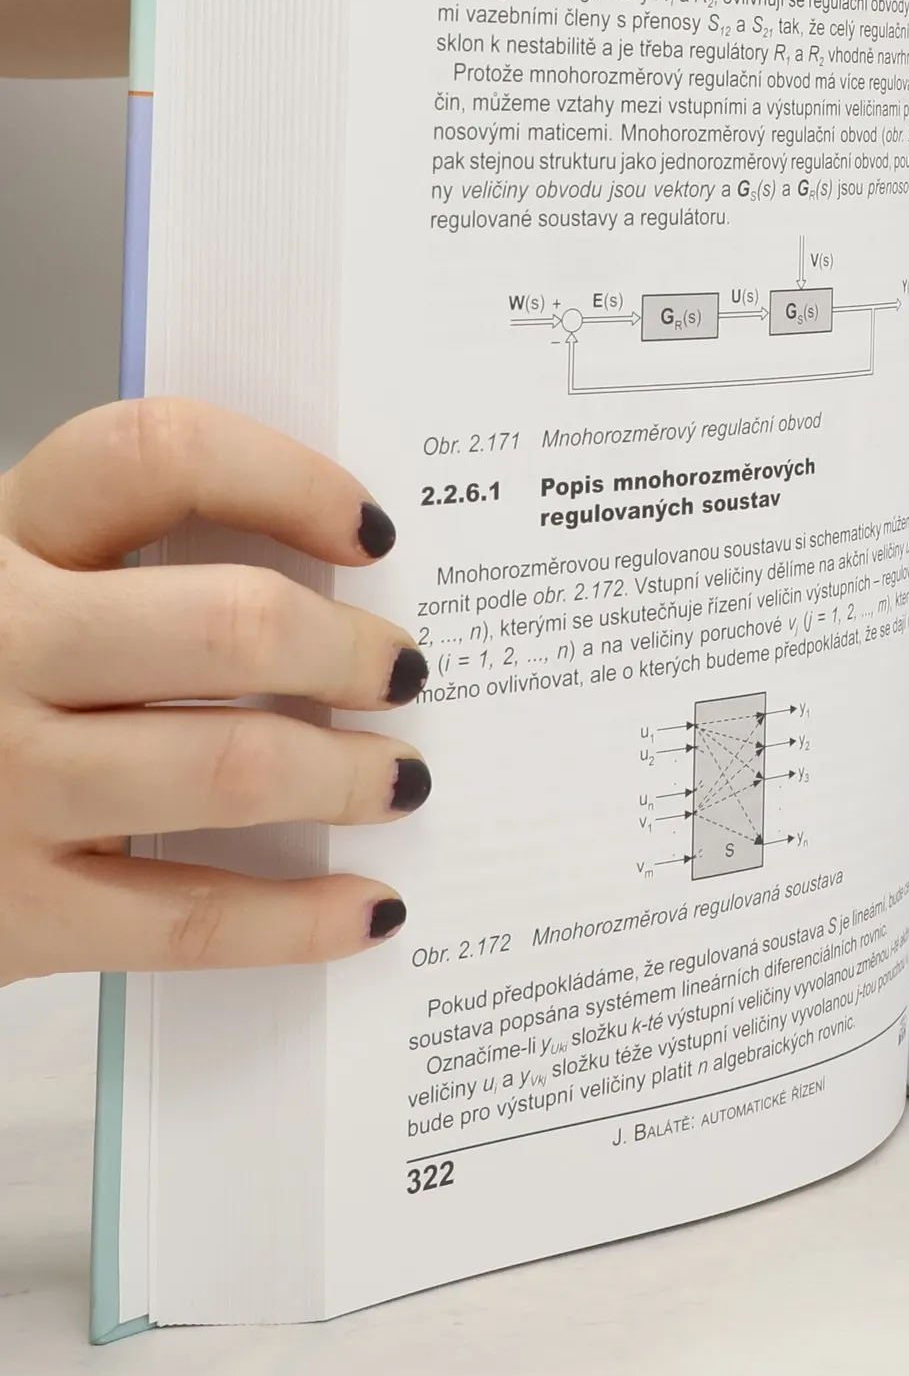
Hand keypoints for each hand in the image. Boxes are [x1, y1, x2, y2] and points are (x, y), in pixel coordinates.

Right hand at [0, 400, 429, 984]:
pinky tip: (369, 908)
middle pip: (229, 622)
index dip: (287, 480)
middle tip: (402, 671)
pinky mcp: (9, 911)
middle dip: (349, 650)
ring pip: (233, 766)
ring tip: (400, 779)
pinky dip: (303, 918)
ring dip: (349, 776)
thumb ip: (125, 574)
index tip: (371, 532)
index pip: (154, 456)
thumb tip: (335, 585)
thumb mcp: (11, 596)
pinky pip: (193, 916)